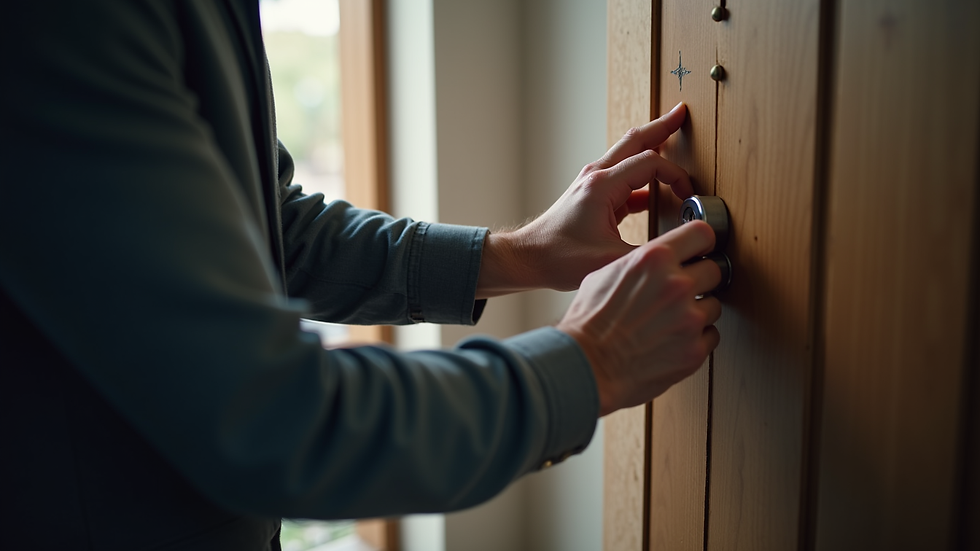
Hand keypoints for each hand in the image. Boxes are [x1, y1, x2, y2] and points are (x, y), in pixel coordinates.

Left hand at [476, 103, 692, 297]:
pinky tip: (655, 188)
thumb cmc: (558, 258)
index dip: (675, 175)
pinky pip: (623, 177)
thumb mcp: (610, 260)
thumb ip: (647, 253)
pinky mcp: (591, 195)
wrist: (528, 258)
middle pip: (635, 140)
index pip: (649, 163)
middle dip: (662, 126)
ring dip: (651, 145)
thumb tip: (674, 252)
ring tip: (671, 137)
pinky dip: (642, 176)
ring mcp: (592, 183)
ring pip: (627, 154)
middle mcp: (596, 177)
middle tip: (682, 113)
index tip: (688, 194)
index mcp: (602, 186)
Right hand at [556, 221, 721, 415]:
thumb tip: (654, 262)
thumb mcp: (605, 274)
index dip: (702, 242)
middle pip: (714, 270)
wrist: (586, 365)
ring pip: (713, 305)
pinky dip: (696, 338)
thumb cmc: (589, 322)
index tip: (701, 249)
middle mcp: (677, 285)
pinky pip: (711, 335)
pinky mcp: (694, 350)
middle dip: (700, 279)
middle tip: (683, 291)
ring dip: (698, 311)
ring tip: (672, 320)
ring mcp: (689, 319)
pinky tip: (674, 339)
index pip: (701, 233)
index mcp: (654, 259)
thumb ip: (639, 263)